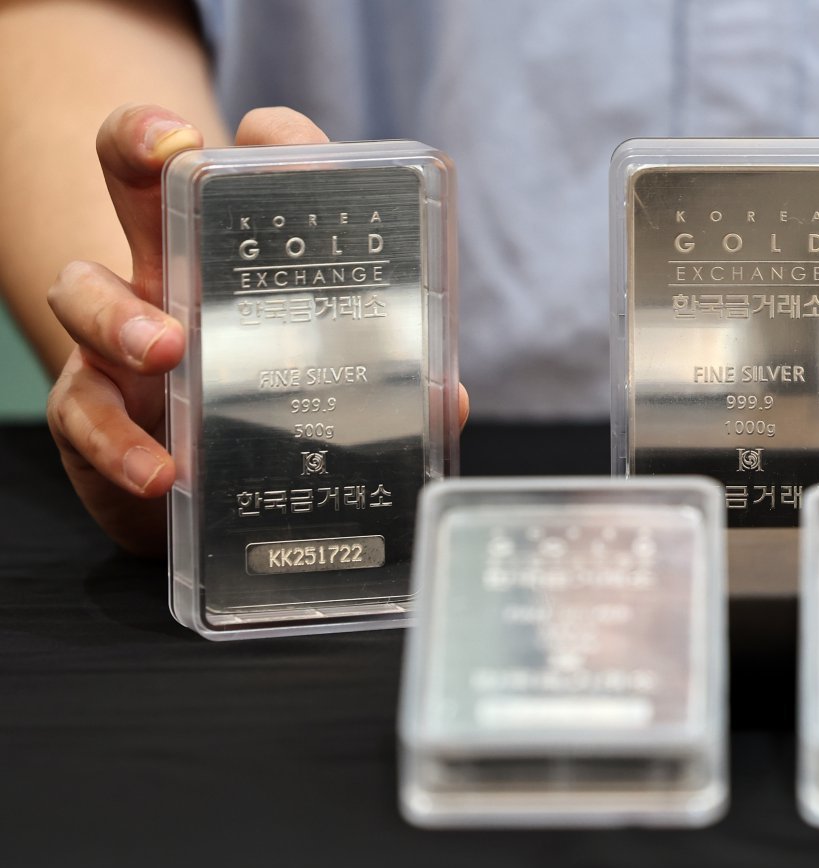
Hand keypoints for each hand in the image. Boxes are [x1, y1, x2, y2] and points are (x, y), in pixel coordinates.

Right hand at [45, 104, 469, 554]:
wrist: (208, 498)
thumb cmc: (275, 412)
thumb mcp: (334, 389)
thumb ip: (392, 386)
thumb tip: (453, 401)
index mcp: (238, 257)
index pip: (252, 173)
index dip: (260, 141)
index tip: (270, 135)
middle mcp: (170, 275)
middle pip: (132, 179)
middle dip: (137, 144)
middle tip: (169, 154)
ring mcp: (119, 336)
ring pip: (83, 290)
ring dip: (120, 313)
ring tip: (166, 350)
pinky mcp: (93, 408)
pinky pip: (83, 412)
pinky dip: (118, 443)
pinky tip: (160, 469)